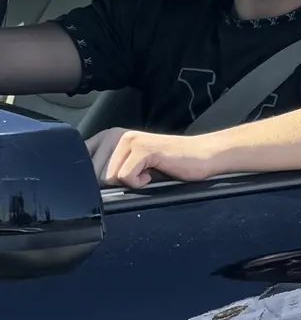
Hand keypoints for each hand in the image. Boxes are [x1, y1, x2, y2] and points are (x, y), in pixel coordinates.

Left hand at [85, 126, 217, 186]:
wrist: (199, 156)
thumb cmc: (165, 164)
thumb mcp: (128, 163)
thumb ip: (105, 167)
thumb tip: (82, 186)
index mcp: (107, 136)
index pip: (81, 160)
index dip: (93, 177)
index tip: (115, 177)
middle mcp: (114, 134)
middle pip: (94, 175)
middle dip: (115, 183)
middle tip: (136, 174)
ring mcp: (128, 140)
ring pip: (109, 178)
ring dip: (129, 183)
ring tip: (146, 172)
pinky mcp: (143, 149)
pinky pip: (126, 178)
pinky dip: (140, 183)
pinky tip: (152, 173)